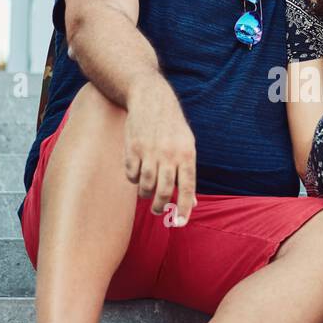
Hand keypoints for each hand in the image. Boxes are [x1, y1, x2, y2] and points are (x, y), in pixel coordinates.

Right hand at [123, 79, 197, 224]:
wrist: (151, 99)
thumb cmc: (172, 127)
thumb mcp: (187, 145)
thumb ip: (187, 173)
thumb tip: (191, 203)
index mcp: (187, 154)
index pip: (187, 187)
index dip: (183, 208)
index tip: (180, 223)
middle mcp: (169, 154)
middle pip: (163, 190)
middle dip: (160, 206)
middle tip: (157, 211)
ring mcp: (150, 151)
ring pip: (145, 185)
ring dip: (145, 195)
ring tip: (147, 194)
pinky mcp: (132, 149)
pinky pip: (131, 175)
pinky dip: (133, 180)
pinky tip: (137, 175)